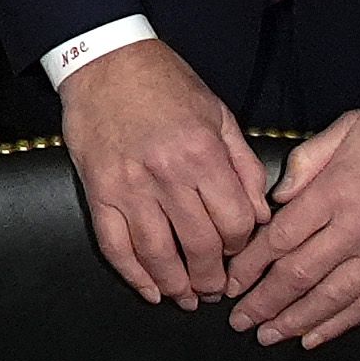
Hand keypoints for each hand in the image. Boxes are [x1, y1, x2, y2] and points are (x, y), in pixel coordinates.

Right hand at [58, 35, 273, 306]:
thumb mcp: (218, 114)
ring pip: (157, 254)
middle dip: (213, 277)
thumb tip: (260, 214)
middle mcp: (166, 174)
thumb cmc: (166, 84)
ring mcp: (128, 186)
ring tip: (188, 298)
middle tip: (217, 290)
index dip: (242, 246)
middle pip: (199, 246)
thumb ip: (244, 165)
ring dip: (177, 286)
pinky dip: (133, 276)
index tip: (239, 251)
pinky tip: (150, 291)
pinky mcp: (98, 193)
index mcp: (202, 153)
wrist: (106, 62)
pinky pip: (115, 246)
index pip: (234, 221)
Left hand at [228, 95, 359, 347]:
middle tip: (239, 321)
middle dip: (263, 302)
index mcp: (333, 193)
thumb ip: (306, 161)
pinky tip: (315, 338)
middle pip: (297, 275)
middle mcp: (354, 229)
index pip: (279, 239)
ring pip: (329, 298)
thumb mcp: (347, 128)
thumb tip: (277, 196)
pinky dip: (339, 325)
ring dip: (294, 321)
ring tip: (268, 336)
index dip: (249, 266)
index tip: (231, 282)